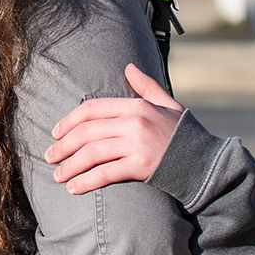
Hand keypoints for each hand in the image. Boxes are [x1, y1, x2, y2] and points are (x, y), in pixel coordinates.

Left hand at [46, 62, 184, 194]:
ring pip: (91, 153)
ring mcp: (137, 145)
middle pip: (87, 132)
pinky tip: (74, 187)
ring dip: (70, 165)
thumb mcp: (167, 104)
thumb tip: (129, 67)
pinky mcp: (141, 167)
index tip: (56, 132)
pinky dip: (86, 181)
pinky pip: (105, 173)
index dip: (70, 120)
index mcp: (137, 105)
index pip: (93, 109)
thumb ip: (146, 86)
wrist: (204, 162)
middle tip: (50, 156)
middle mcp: (134, 122)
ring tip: (57, 175)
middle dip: (64, 145)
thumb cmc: (183, 133)